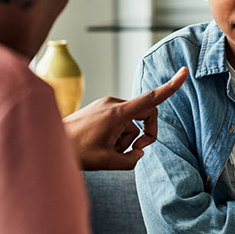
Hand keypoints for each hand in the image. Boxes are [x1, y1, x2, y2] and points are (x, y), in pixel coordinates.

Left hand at [63, 67, 188, 170]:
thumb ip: (131, 160)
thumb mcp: (108, 162)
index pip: (150, 99)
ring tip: (106, 151)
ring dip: (126, 139)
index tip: (184, 73)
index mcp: (118, 113)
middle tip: (133, 152)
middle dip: (145, 134)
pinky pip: (120, 121)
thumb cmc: (77, 151)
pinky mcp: (101, 109)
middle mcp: (114, 104)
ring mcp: (107, 105)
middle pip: (145, 114)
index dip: (170, 87)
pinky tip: (101, 145)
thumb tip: (138, 153)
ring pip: (131, 123)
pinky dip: (117, 135)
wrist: (49, 142)